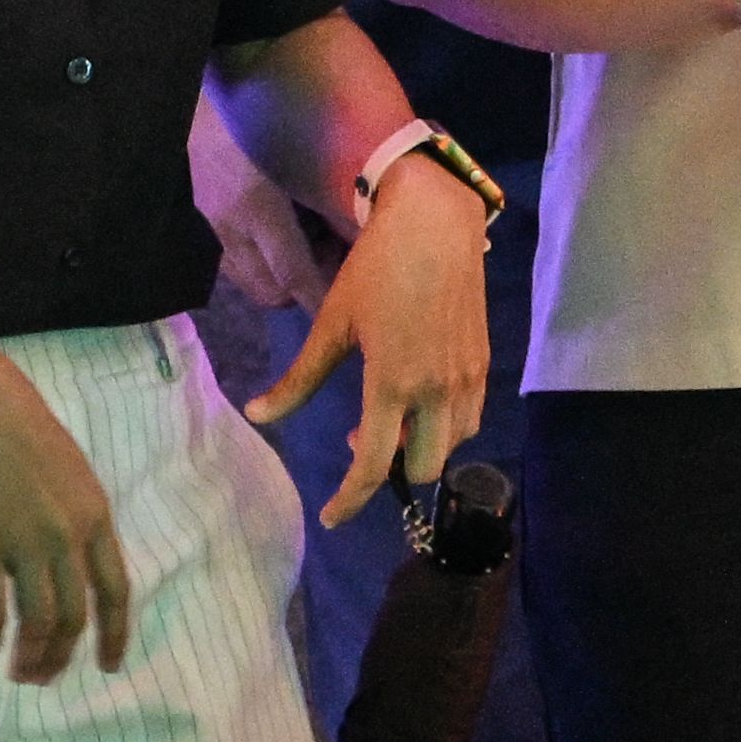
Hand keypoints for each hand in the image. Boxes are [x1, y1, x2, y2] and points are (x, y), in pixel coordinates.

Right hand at [0, 333, 131, 682]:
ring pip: (36, 622)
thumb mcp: (69, 473)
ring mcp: (25, 541)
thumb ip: (78, 519)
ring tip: (17, 673)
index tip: (108, 666)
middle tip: (44, 678)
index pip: (115, 592)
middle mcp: (68, 535)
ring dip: (28, 657)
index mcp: (96, 516)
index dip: (115, 635)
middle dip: (61, 657)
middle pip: (74, 617)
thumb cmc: (16, 431)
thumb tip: (76, 565)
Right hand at [189, 88, 329, 314]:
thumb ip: (331, 190)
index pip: (293, 272)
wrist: (190, 93)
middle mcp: (230, 224)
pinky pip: (236, 258)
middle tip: (335, 260)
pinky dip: (262, 258)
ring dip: (281, 276)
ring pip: (250, 278)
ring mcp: (213, 222)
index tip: (344, 312)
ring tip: (312, 242)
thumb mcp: (298, 151)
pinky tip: (282, 226)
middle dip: (303, 291)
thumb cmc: (253, 113)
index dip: (319, 298)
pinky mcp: (206, 214)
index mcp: (257, 207)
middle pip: (269, 289)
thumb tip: (365, 224)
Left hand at [237, 158, 495, 522]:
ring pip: (450, 447)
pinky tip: (422, 401)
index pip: (373, 466)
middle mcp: (436, 391)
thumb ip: (299, 379)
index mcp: (393, 383)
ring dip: (419, 448)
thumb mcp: (331, 324)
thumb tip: (257, 416)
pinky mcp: (483, 364)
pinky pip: (469, 419)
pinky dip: (444, 428)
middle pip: (420, 469)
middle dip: (390, 470)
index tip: (330, 517)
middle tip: (363, 435)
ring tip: (392, 414)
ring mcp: (467, 379)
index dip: (349, 500)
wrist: (437, 224)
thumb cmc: (376, 269)